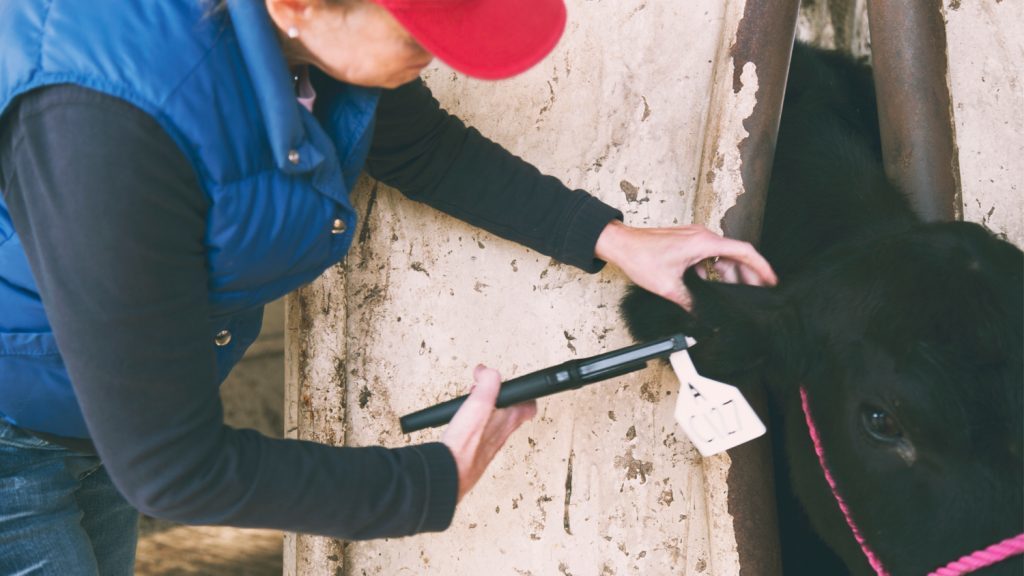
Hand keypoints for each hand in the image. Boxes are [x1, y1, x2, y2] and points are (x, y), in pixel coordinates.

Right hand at [441, 365, 536, 502]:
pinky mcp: (475, 451)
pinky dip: (473, 423)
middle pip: (510, 412)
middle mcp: (502, 433)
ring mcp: (489, 444)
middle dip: (499, 398)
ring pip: (494, 422)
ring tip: (472, 401)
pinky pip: (480, 433)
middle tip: (486, 390)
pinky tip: (462, 421)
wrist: (450, 470)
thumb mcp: (480, 402)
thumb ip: (489, 381)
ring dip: (486, 409)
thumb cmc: (467, 442)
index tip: (512, 385)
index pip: (529, 405)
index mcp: (509, 419)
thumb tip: (487, 371)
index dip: (524, 392)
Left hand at [595, 220, 776, 309]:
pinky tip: (713, 287)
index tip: (771, 280)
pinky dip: (715, 270)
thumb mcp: (668, 287)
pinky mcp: (687, 243)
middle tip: (758, 294)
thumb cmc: (640, 257)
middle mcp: (702, 237)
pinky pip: (708, 256)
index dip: (761, 266)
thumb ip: (690, 304)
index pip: (743, 251)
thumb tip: (703, 319)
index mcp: (703, 242)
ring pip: (722, 257)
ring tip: (737, 294)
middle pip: (735, 255)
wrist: (620, 244)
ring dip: (730, 274)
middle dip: (748, 275)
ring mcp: (694, 238)